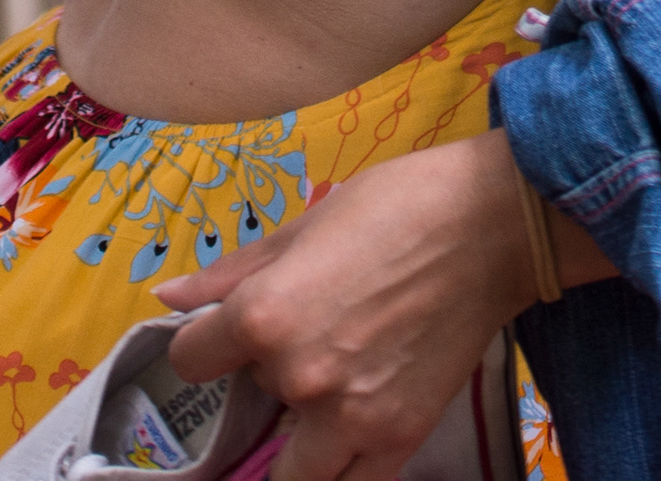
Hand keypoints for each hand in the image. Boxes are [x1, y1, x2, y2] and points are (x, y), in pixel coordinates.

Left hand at [153, 134, 540, 480]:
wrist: (490, 227)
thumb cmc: (396, 206)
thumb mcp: (303, 226)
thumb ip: (231, 273)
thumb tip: (170, 299)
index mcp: (264, 316)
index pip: (192, 360)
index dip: (205, 344)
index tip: (226, 334)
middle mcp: (298, 377)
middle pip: (250, 399)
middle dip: (266, 374)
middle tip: (305, 341)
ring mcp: (350, 418)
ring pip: (294, 471)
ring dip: (298, 438)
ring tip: (325, 392)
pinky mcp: (399, 437)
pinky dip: (343, 468)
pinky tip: (348, 435)